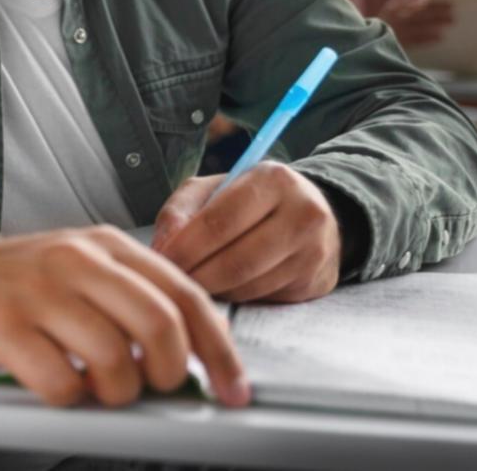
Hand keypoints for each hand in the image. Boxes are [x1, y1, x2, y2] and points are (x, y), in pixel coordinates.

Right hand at [0, 227, 249, 407]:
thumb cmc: (17, 286)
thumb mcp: (81, 273)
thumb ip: (131, 300)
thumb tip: (191, 355)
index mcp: (107, 246)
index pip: (185, 295)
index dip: (219, 349)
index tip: (234, 388)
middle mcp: (78, 261)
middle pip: (160, 324)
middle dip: (170, 373)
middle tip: (153, 389)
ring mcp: (40, 292)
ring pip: (115, 358)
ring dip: (116, 392)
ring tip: (96, 388)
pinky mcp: (4, 326)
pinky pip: (60, 380)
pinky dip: (69, 398)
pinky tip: (56, 385)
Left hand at [151, 162, 340, 303]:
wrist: (312, 214)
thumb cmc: (251, 201)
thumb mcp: (213, 189)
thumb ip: (181, 210)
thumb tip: (163, 247)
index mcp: (273, 179)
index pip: (220, 221)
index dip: (185, 247)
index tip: (161, 260)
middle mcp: (302, 213)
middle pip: (236, 261)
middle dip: (196, 276)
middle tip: (172, 281)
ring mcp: (313, 251)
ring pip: (249, 285)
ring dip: (214, 290)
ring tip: (194, 282)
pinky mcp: (314, 280)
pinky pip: (263, 297)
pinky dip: (235, 296)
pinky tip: (223, 286)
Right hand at [378, 0, 452, 46]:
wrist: (363, 41)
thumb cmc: (383, 26)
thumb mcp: (390, 13)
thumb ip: (406, 6)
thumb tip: (425, 1)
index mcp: (393, 8)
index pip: (419, 4)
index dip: (435, 3)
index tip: (451, 3)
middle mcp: (394, 18)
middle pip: (421, 14)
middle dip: (439, 13)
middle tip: (455, 14)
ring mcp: (396, 30)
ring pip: (420, 26)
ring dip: (436, 24)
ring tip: (450, 23)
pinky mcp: (397, 42)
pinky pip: (416, 40)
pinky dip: (428, 38)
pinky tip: (440, 37)